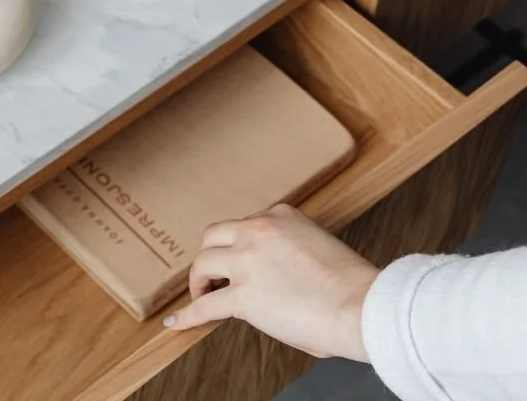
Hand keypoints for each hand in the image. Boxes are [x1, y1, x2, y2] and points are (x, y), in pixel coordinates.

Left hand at [165, 204, 376, 361]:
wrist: (364, 307)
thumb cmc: (353, 287)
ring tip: (202, 295)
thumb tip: (275, 278)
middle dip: (211, 256)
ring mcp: (247, 262)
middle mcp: (258, 231)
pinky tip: (177, 323)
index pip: (244, 225)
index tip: (238, 260)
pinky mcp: (242, 296)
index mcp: (281, 216)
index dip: (238, 246)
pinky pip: (204, 306)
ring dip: (199, 282)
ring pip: (202, 264)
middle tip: (213, 276)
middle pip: (213, 237)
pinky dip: (188, 315)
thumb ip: (290, 251)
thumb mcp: (318, 246)